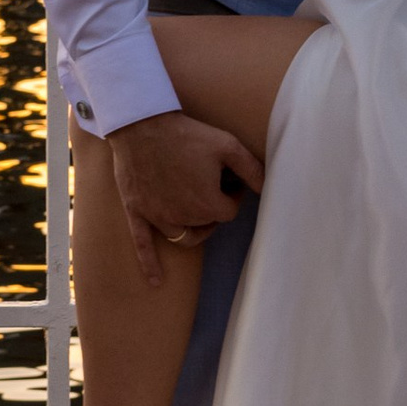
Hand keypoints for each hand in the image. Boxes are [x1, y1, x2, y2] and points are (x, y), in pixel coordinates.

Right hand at [108, 108, 262, 283]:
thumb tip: (268, 188)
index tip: (229, 179)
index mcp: (208, 203)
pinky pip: (143, 245)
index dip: (233, 195)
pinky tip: (155, 281)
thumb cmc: (186, 133)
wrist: (141, 124)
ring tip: (199, 215)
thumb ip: (252, 170)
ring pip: (184, 237)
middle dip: (212, 207)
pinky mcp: (138, 212)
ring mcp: (158, 217)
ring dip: (195, 228)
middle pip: (207, 224)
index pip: (230, 211)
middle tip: (210, 182)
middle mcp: (184, 216)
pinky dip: (150, 264)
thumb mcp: (228, 145)